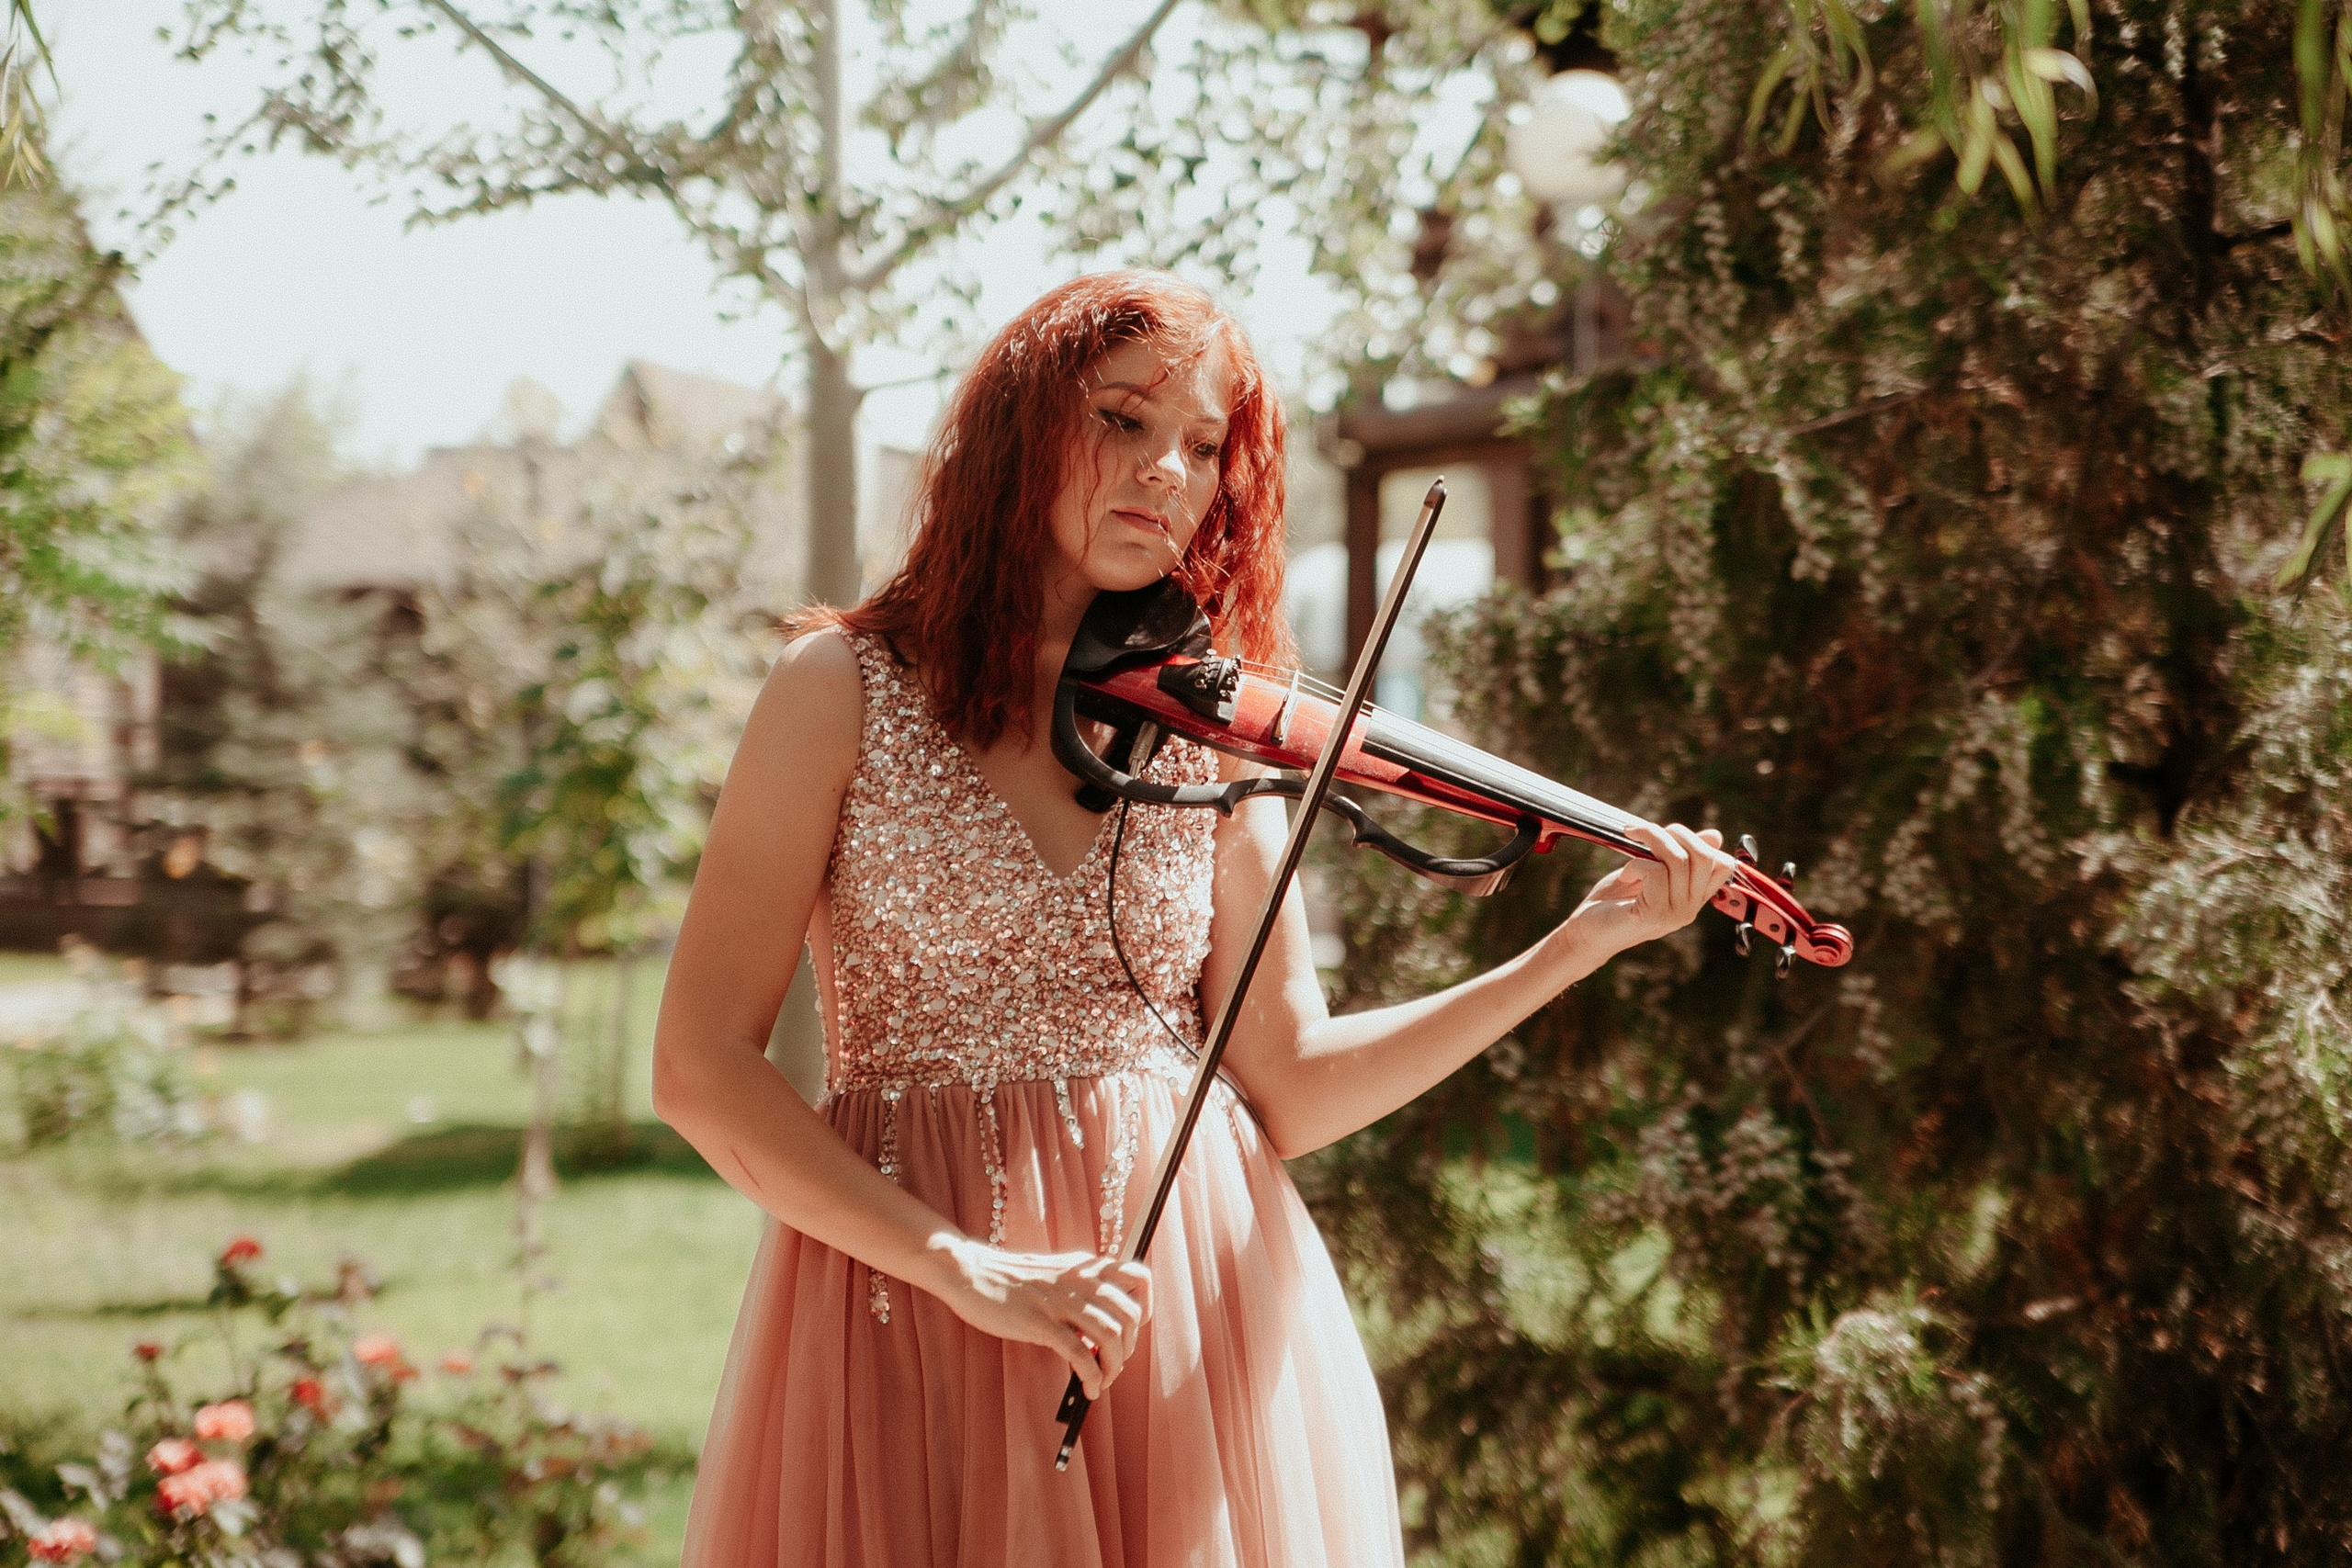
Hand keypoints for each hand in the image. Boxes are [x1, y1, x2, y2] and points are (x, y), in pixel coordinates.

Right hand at [922, 1238, 1153, 1398]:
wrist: (971, 1271)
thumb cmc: (1011, 1279)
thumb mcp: (1056, 1274)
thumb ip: (1081, 1292)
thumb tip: (1102, 1330)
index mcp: (1086, 1267)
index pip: (1139, 1278)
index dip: (1145, 1309)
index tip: (1132, 1332)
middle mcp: (1080, 1281)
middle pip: (1130, 1316)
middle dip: (1128, 1347)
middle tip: (1112, 1364)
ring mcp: (1061, 1301)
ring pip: (1111, 1336)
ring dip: (1113, 1367)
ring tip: (1101, 1382)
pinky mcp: (1040, 1322)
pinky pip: (1080, 1354)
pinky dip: (1091, 1376)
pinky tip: (1087, 1387)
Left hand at [1561, 822, 1739, 961]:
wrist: (1586, 933)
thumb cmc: (1614, 901)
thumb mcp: (1649, 871)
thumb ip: (1677, 855)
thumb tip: (1715, 834)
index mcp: (1693, 897)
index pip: (1723, 865)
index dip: (1699, 842)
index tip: (1669, 835)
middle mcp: (1690, 908)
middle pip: (1705, 857)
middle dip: (1675, 833)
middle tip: (1644, 831)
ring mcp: (1675, 914)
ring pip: (1679, 860)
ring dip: (1651, 840)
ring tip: (1630, 842)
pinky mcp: (1655, 916)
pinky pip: (1657, 873)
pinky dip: (1636, 865)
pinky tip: (1624, 876)